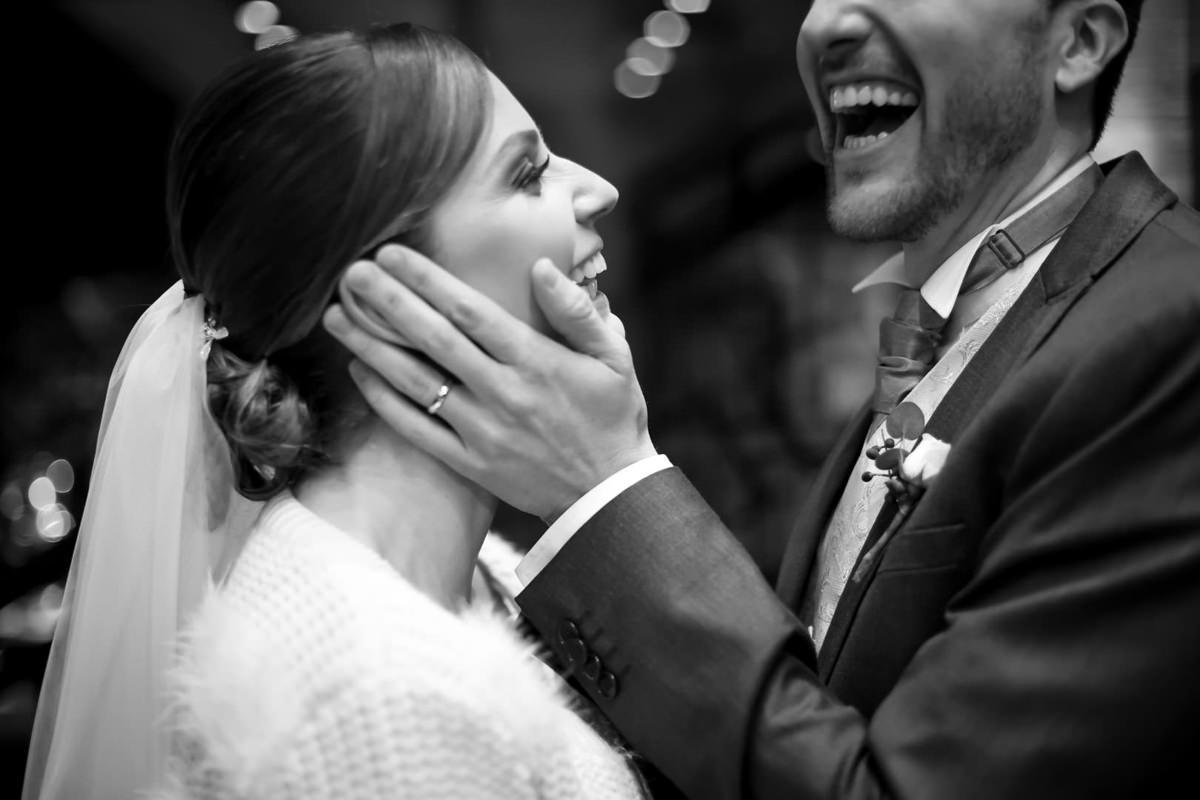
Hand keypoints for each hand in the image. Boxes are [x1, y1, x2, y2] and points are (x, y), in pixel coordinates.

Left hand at [323, 244, 657, 520]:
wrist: (608, 495)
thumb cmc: (612, 416)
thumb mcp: (614, 357)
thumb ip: (576, 311)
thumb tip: (540, 267)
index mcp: (536, 361)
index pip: (470, 311)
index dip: (427, 280)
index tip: (393, 255)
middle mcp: (503, 393)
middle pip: (433, 339)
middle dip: (387, 302)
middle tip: (351, 273)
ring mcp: (482, 431)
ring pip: (415, 382)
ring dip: (372, 346)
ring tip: (338, 317)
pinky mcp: (470, 463)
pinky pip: (417, 428)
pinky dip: (385, 400)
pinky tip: (361, 371)